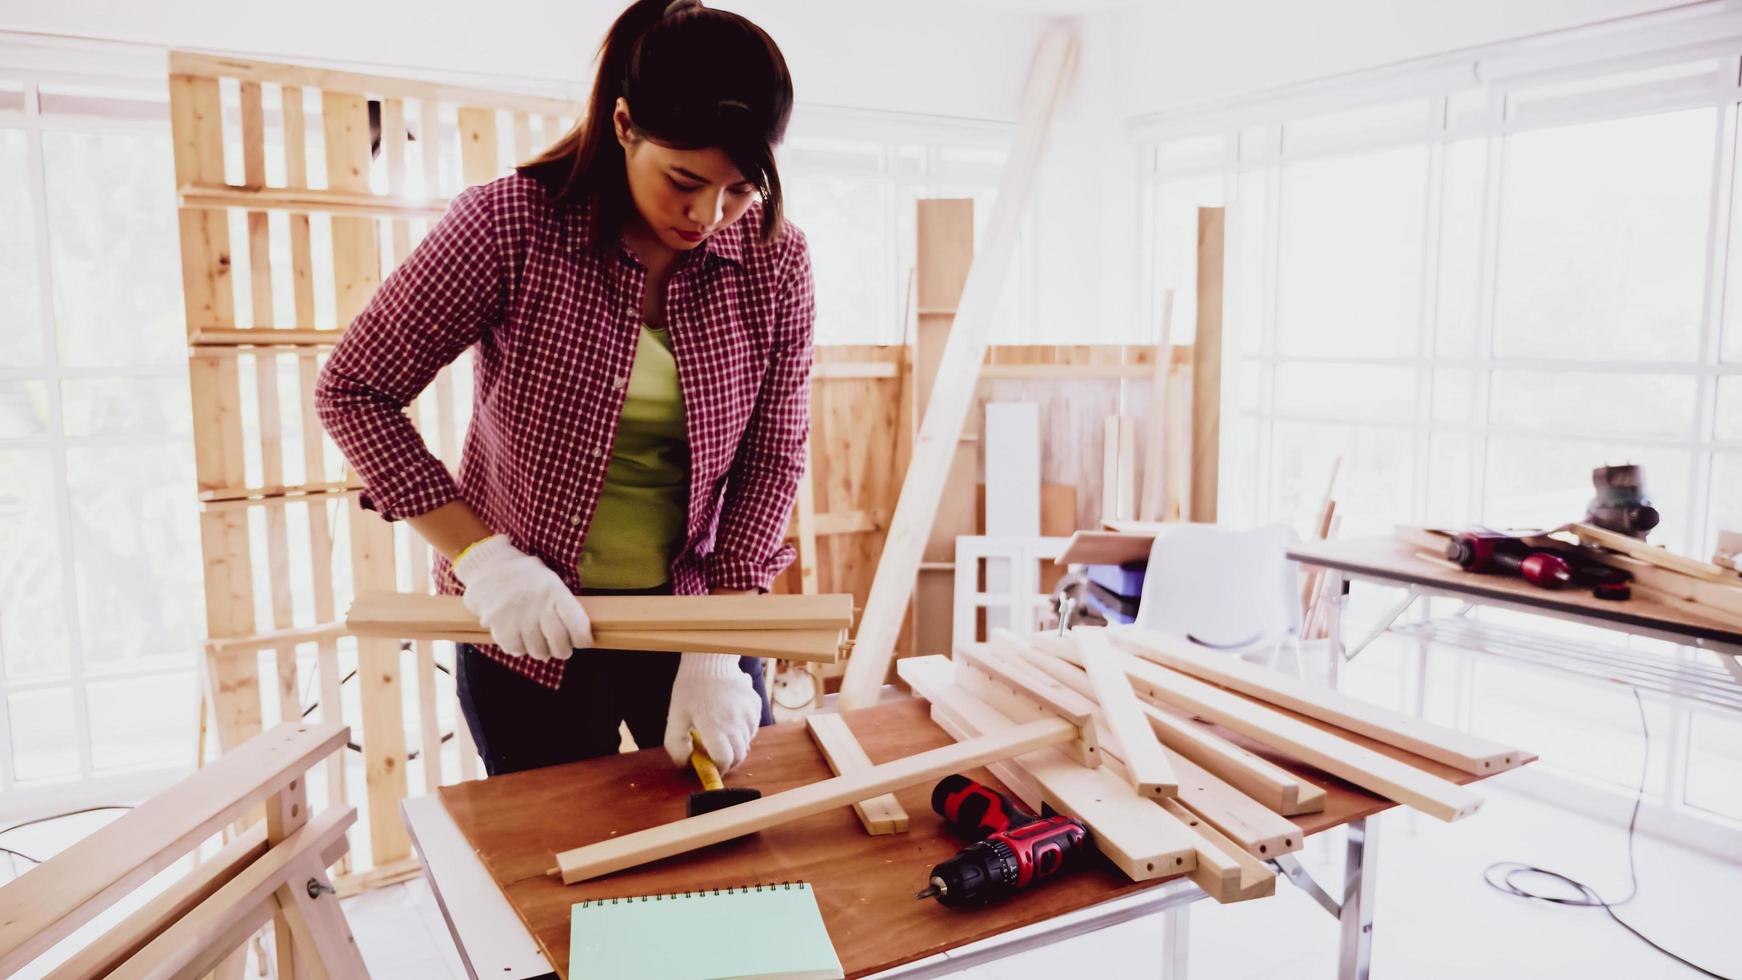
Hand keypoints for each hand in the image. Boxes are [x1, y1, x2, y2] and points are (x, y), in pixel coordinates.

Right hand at [452, 534, 592, 661]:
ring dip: (540, 650)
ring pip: (538, 651)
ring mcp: (518, 616)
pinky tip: (518, 635)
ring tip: (536, 638)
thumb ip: (563, 603)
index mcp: (555, 590)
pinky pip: (516, 650)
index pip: (578, 624)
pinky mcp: (499, 626)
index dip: (584, 639)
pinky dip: (519, 647)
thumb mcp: (549, 579)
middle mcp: (538, 604)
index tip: (583, 642)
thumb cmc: (525, 578)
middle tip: (560, 648)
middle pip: (560, 644)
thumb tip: (578, 635)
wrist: (488, 568)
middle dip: (562, 650)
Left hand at [663, 653, 761, 772]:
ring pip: (747, 742)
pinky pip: (753, 727)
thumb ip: (676, 744)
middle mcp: (736, 722)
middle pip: (740, 755)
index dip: (718, 768)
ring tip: (722, 735)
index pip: (725, 760)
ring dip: (736, 746)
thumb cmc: (690, 687)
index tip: (711, 766)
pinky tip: (731, 720)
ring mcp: (748, 713)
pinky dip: (744, 731)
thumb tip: (685, 764)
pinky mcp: (755, 704)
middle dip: (728, 761)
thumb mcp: (675, 716)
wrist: (711, 659)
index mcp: (715, 726)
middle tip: (716, 756)